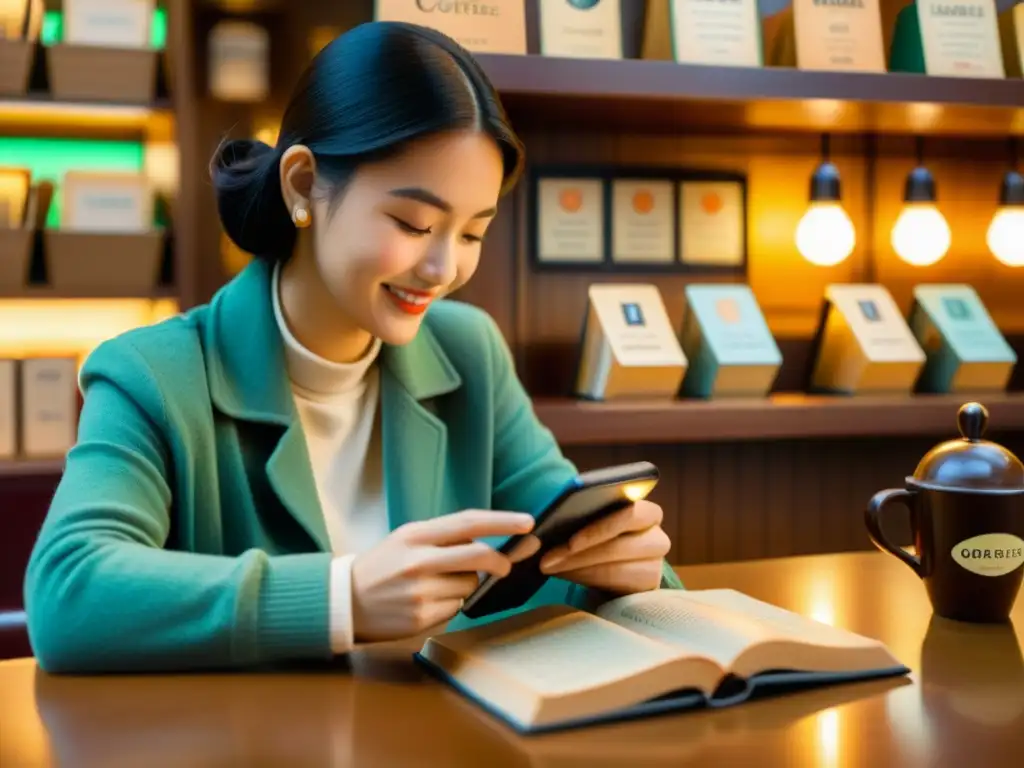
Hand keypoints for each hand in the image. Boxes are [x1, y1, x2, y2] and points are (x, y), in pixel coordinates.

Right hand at [350, 509, 534, 642]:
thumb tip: (488, 542)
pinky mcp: (421, 618)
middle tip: (506, 565)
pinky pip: (455, 608)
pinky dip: (450, 605)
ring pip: (469, 585)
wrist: (344, 601)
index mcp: (415, 535)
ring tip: (434, 586)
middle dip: (500, 560)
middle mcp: (419, 561)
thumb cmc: (382, 566)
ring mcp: (420, 592)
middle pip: (478, 555)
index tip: (528, 522)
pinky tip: (427, 603)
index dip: (502, 521)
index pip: (468, 523)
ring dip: (463, 585)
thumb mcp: (406, 539)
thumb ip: (444, 538)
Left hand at [538, 499, 669, 594]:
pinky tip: (564, 575)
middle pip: (621, 547)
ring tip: (550, 568)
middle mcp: (657, 537)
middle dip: (580, 555)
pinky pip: (615, 586)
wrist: (612, 563)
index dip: (602, 529)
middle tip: (546, 560)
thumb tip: (550, 522)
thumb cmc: (599, 532)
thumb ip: (582, 513)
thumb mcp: (593, 519)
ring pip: (616, 570)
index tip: (571, 541)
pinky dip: (586, 579)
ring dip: (578, 569)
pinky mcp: (647, 587)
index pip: (633, 515)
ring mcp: (655, 565)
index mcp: (648, 513)